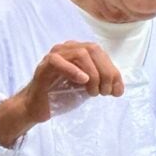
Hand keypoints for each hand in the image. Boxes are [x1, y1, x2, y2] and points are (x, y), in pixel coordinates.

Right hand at [0, 41, 122, 146]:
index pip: (101, 54)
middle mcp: (68, 48)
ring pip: (81, 54)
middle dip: (105, 72)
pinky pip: (58, 61)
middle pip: (94, 50)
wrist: (37, 107)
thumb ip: (101, 84)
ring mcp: (55, 55)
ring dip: (93, 74)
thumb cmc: (61, 96)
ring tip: (93, 92)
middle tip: (105, 92)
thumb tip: (118, 89)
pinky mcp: (44, 66)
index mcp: (79, 51)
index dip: (113, 71)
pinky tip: (83, 82)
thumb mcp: (87, 89)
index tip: (117, 91)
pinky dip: (73, 70)